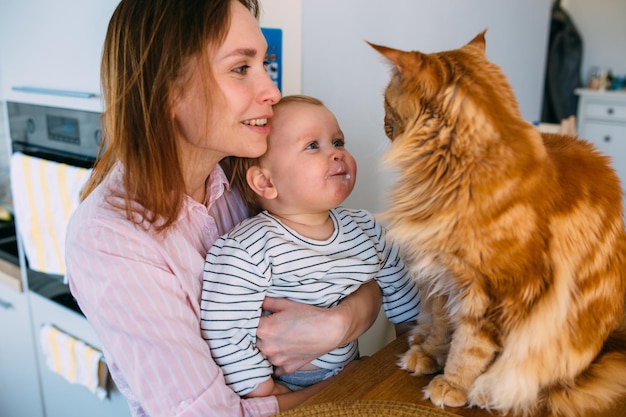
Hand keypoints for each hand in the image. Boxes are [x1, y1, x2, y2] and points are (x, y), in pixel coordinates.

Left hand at [257, 281, 381, 375]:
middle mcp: (267, 347)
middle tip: (267, 326)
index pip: (246, 326)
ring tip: (279, 337)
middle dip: (257, 335)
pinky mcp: (287, 368)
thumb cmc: (310, 314)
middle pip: (253, 341)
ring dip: (266, 348)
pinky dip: (277, 360)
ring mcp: (277, 360)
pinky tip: (284, 350)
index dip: (250, 321)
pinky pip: (275, 367)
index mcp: (264, 330)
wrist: (331, 330)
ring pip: (263, 355)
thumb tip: (256, 300)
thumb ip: (267, 303)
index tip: (254, 318)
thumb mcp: (286, 303)